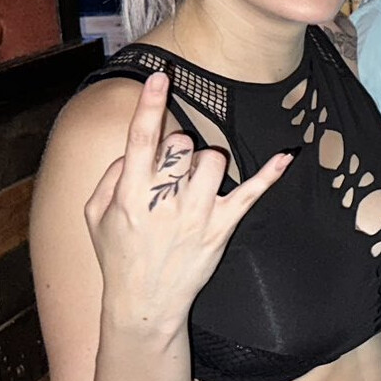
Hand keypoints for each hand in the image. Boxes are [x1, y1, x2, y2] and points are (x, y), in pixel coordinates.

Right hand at [84, 70, 292, 330]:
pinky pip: (250, 193)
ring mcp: (196, 214)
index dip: (150, 104)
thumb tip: (130, 150)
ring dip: (204, 163)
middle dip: (177, 148)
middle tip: (171, 170)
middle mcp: (165, 200)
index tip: (160, 77)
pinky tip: (286, 156)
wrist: (144, 304)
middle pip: (182, 144)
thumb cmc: (118, 257)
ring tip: (194, 184)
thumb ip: (108, 176)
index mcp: (130, 193)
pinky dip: (269, 174)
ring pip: (212, 159)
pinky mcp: (221, 228)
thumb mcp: (94, 217)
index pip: (141, 139)